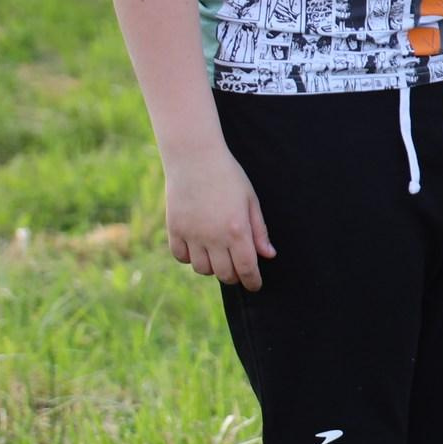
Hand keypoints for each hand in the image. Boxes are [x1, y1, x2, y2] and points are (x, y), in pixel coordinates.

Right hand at [163, 142, 275, 291]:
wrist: (195, 158)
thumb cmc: (228, 176)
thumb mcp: (250, 200)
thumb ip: (259, 230)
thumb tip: (268, 255)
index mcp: (237, 230)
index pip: (246, 268)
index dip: (252, 281)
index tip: (255, 285)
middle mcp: (213, 237)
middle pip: (224, 274)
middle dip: (234, 276)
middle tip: (238, 269)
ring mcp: (192, 234)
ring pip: (202, 269)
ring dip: (212, 268)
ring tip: (218, 255)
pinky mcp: (174, 229)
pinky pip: (181, 257)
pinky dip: (190, 258)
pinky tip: (199, 248)